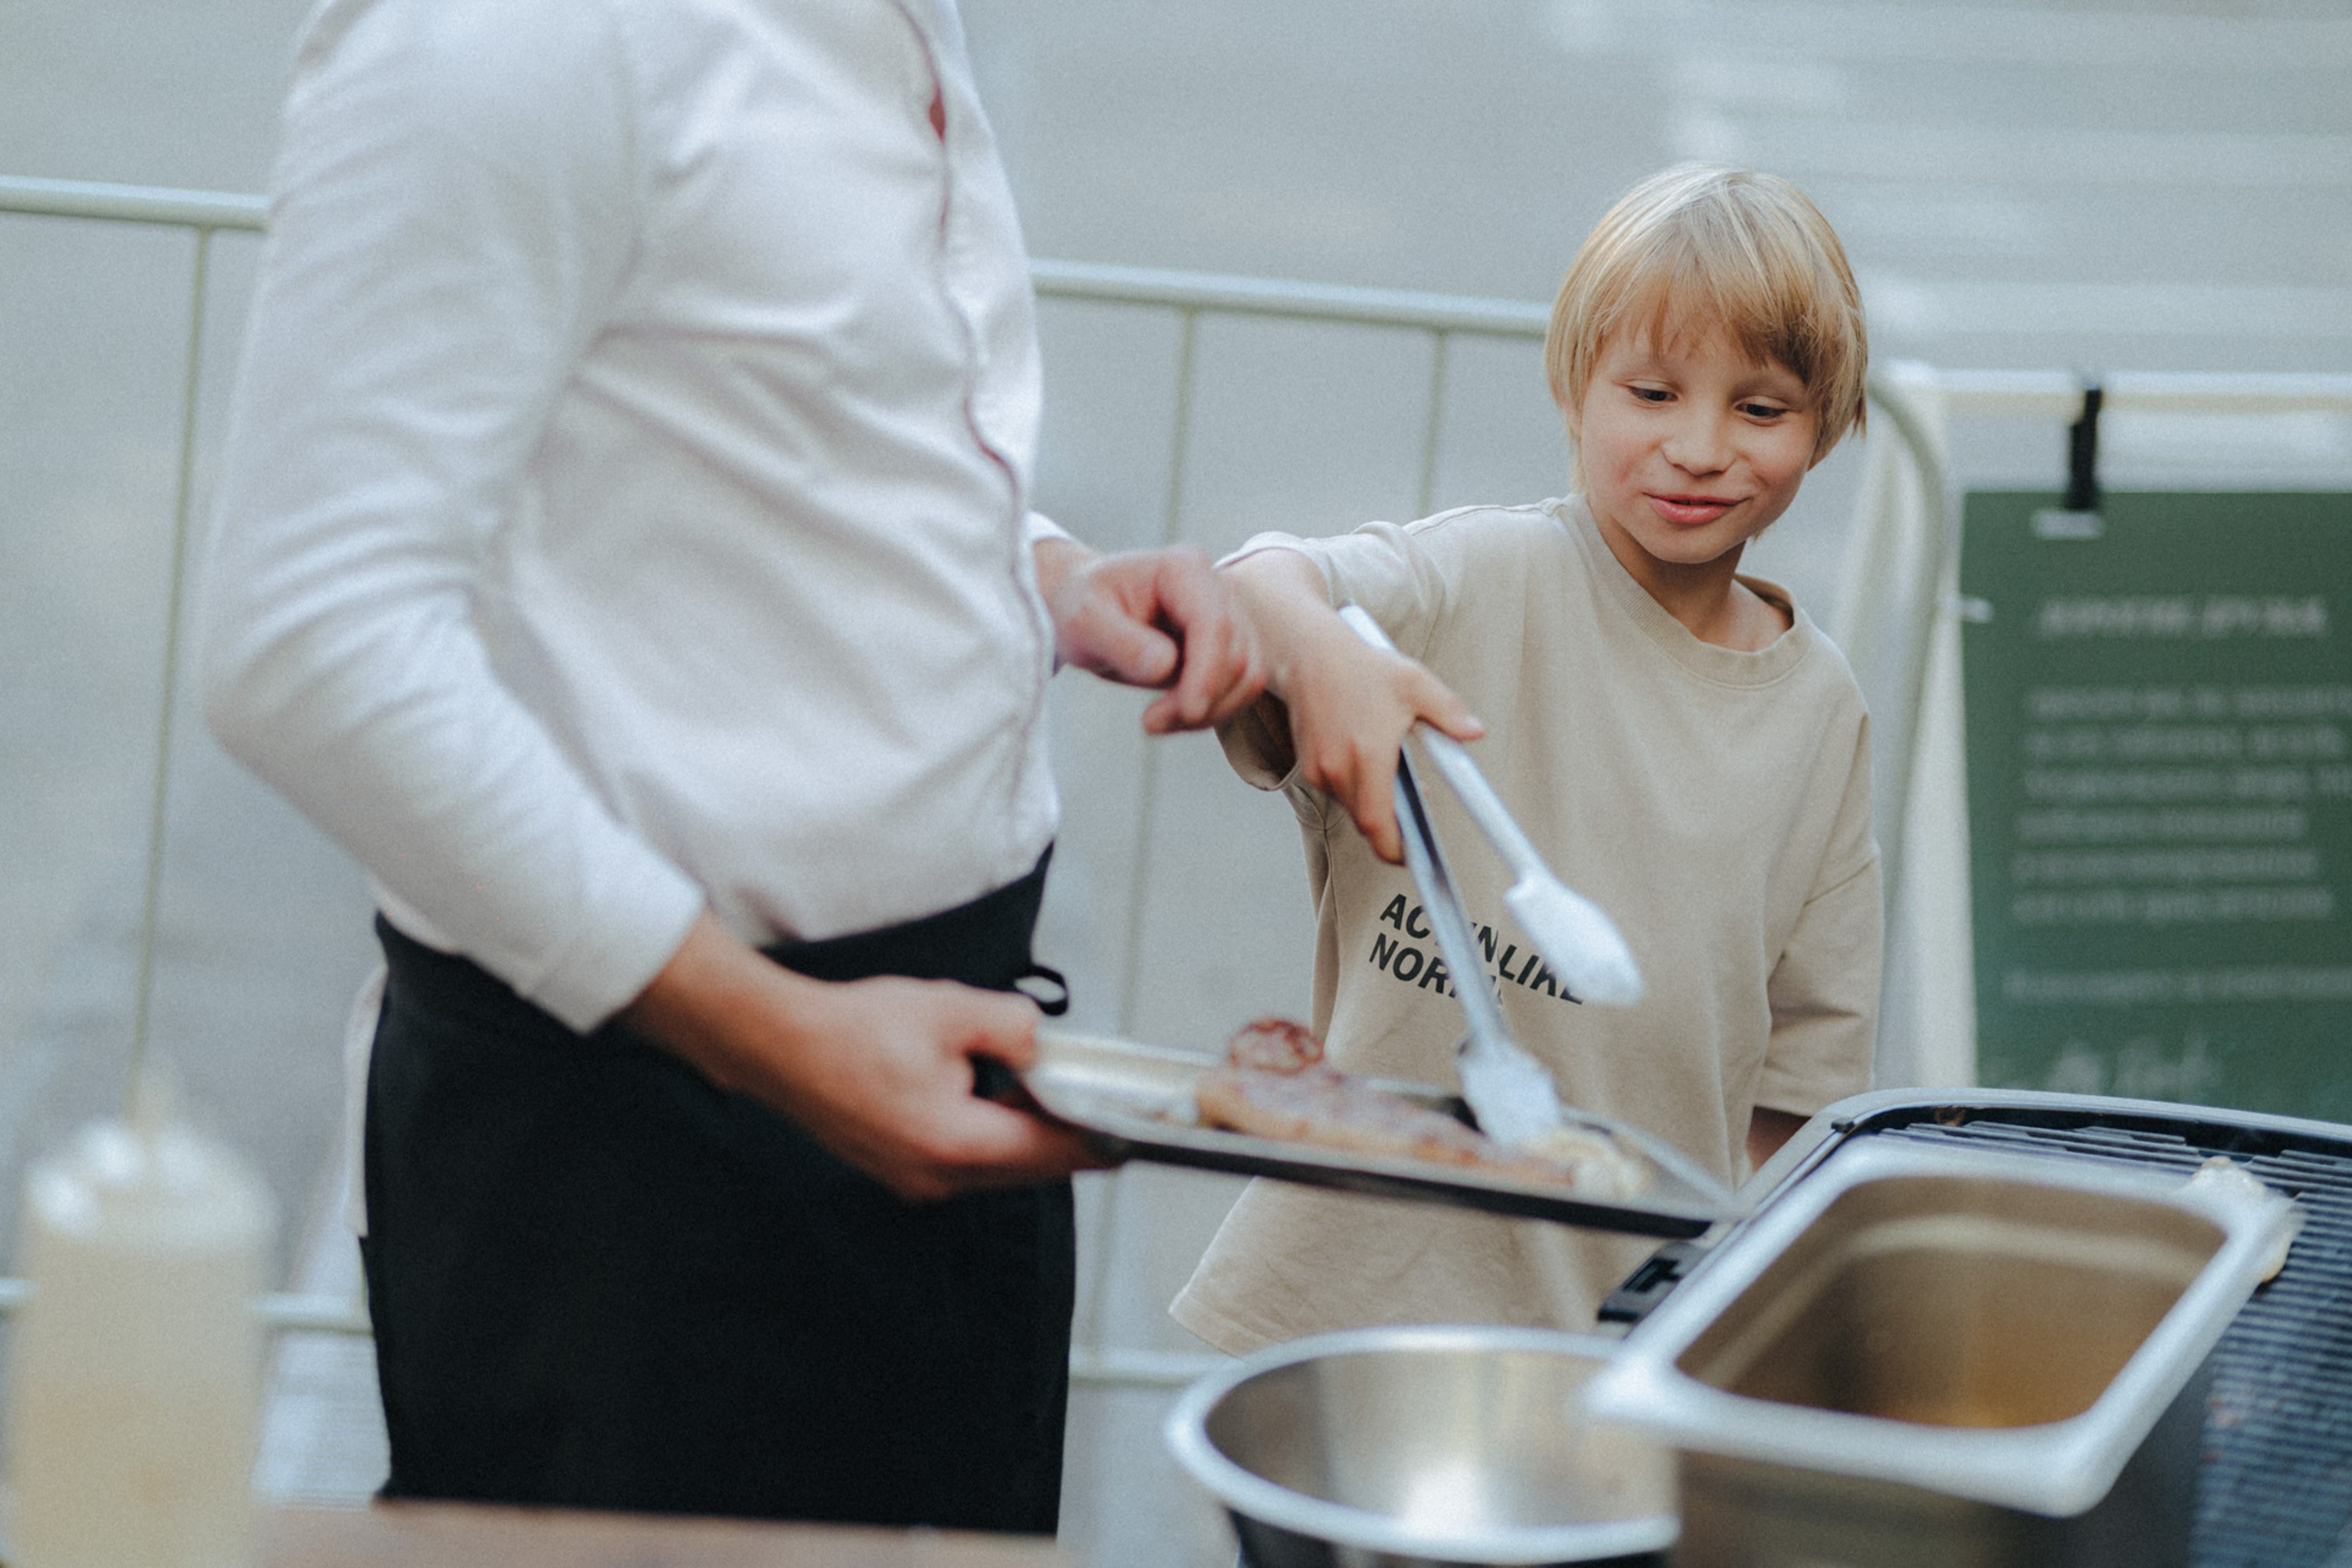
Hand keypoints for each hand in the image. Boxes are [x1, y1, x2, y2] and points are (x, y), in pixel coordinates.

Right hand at [623, 915, 1103, 1200]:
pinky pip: (962, 1159)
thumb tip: (1042, 1045)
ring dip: (1023, 1136)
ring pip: (994, 1166)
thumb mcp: (951, 1009)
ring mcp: (912, 1178)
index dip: (1093, 1143)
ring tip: (1044, 1093)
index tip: (1129, 1141)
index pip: (1048, 1153)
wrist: (777, 1044)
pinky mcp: (895, 1167)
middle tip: (1094, 1108)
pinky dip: (988, 1135)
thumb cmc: (853, 1028)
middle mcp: (935, 1175)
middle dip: (1062, 1138)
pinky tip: (994, 1097)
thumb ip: (1014, 1027)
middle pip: (1025, 1168)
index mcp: (954, 1142)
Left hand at [1034, 539, 1265, 732]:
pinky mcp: (1230, 645)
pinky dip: (1212, 711)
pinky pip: (1239, 688)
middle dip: (1203, 699)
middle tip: (1150, 723)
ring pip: (1247, 675)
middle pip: (1237, 654)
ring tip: (1156, 721)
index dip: (1208, 673)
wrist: (1087, 609)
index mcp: (1183, 568)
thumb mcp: (1082, 621)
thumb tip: (1165, 666)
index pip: (1215, 624)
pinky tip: (1172, 716)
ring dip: (1210, 711)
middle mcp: (1216, 586)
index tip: (1186, 712)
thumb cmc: (1081, 607)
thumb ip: (1121, 641)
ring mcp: (1229, 615)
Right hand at [1229, 551, 1481, 863]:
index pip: (1378, 825)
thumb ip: (1448, 712)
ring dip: (1375, 799)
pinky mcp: (1309, 765)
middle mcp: (1337, 769)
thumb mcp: (1413, 682)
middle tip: (1415, 810)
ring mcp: (1319, 770)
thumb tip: (1474, 732)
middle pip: (1368, 820)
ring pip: (1353, 805)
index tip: (1413, 857)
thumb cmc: (1358, 666)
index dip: (1396, 850)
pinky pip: (1339, 789)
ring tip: (1392, 768)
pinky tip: (1370, 757)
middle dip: (1392, 822)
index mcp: (1367, 756)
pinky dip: (1357, 785)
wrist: (1306, 653)